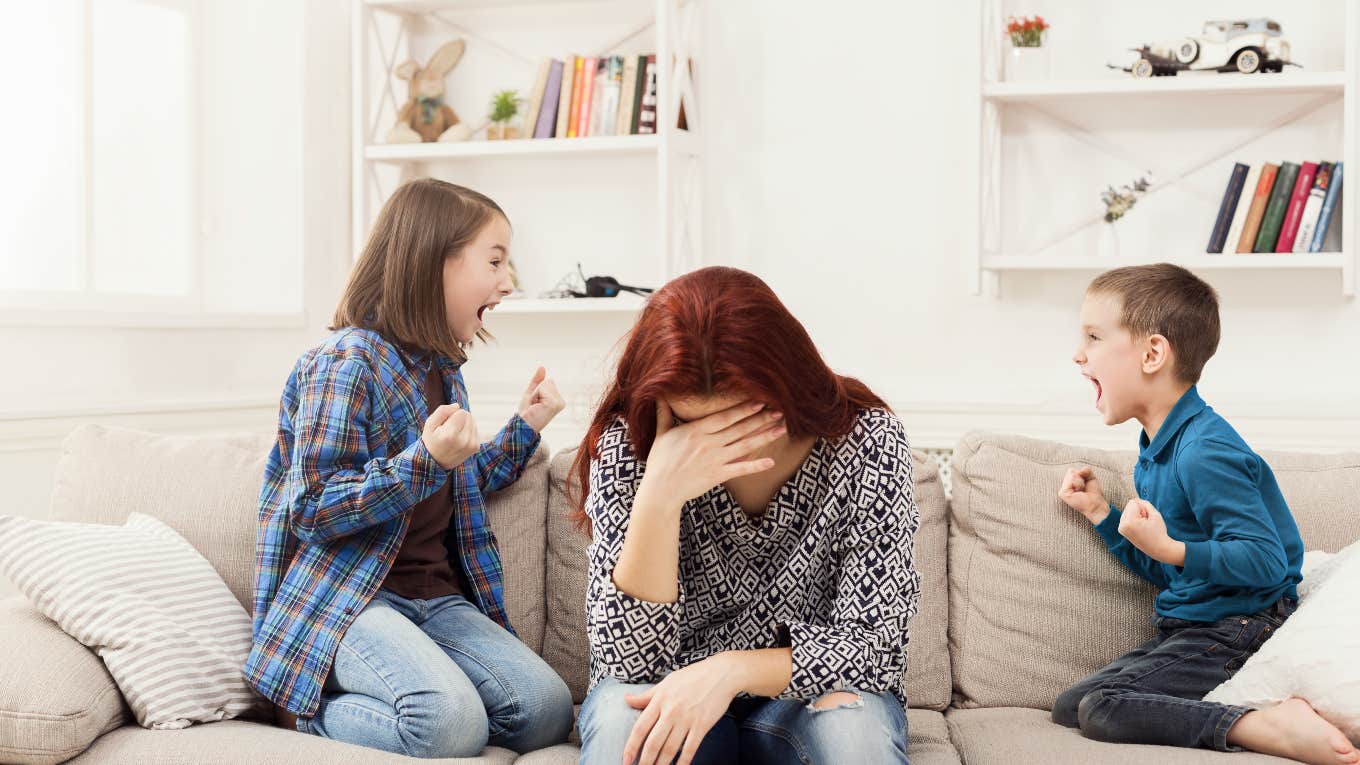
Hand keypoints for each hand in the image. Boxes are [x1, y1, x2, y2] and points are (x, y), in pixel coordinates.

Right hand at [422, 403, 479, 469]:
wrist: (436, 462)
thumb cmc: (431, 441)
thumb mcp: (430, 425)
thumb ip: (442, 411)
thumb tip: (457, 405)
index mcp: (450, 435)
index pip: (461, 412)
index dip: (452, 414)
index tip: (445, 424)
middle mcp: (463, 441)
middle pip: (468, 416)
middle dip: (459, 418)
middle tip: (449, 430)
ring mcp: (471, 445)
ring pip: (473, 422)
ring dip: (464, 424)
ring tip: (454, 435)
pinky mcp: (476, 447)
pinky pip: (475, 429)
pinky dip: (468, 431)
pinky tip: (459, 439)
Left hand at [517, 366, 564, 432]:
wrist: (523, 426)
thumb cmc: (527, 412)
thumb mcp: (532, 393)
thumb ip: (537, 380)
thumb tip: (542, 367)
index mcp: (559, 400)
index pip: (549, 381)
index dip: (537, 391)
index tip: (536, 403)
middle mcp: (561, 402)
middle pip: (548, 382)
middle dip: (537, 392)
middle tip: (535, 405)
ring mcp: (559, 403)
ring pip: (546, 385)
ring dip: (536, 394)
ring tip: (535, 406)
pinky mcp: (553, 404)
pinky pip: (543, 389)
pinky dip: (536, 396)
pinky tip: (537, 406)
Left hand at [623, 655, 742, 764]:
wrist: (721, 673)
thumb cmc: (692, 677)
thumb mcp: (666, 683)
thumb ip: (646, 695)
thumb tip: (625, 699)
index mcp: (660, 700)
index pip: (640, 727)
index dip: (631, 746)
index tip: (625, 759)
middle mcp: (671, 711)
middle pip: (653, 742)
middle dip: (645, 761)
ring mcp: (687, 719)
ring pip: (670, 748)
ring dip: (661, 764)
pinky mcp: (702, 725)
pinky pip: (690, 748)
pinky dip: (683, 762)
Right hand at [638, 399, 783, 508]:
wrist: (661, 490)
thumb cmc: (659, 462)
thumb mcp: (661, 435)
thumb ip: (664, 415)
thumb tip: (660, 397)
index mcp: (696, 431)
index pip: (725, 417)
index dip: (743, 409)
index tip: (759, 402)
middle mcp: (709, 443)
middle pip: (739, 429)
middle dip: (760, 419)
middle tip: (779, 412)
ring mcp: (715, 460)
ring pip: (744, 445)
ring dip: (764, 436)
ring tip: (781, 429)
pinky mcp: (718, 475)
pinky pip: (741, 469)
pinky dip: (756, 466)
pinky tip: (771, 461)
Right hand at [1058, 466, 1109, 524]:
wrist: (1096, 505)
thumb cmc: (1093, 494)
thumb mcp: (1091, 478)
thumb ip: (1086, 470)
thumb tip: (1081, 470)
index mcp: (1067, 484)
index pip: (1071, 470)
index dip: (1082, 475)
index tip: (1084, 485)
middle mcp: (1063, 487)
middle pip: (1071, 471)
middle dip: (1081, 478)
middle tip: (1083, 489)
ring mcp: (1062, 490)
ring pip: (1072, 475)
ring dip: (1081, 482)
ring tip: (1082, 491)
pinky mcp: (1063, 493)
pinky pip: (1072, 480)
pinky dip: (1079, 485)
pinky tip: (1079, 492)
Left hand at [1117, 498, 1183, 563]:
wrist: (1159, 549)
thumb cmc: (1159, 531)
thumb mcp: (1155, 514)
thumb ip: (1145, 503)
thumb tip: (1135, 500)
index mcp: (1129, 522)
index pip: (1133, 502)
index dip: (1143, 508)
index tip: (1148, 518)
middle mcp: (1122, 525)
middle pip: (1129, 506)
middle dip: (1139, 511)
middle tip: (1146, 523)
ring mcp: (1121, 528)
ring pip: (1128, 510)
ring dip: (1136, 515)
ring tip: (1144, 525)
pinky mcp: (1122, 530)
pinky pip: (1127, 516)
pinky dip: (1134, 519)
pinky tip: (1140, 527)